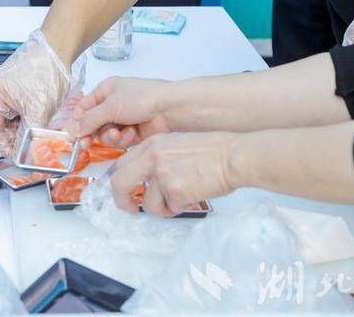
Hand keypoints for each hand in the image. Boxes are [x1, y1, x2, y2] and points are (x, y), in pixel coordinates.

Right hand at [0, 30, 83, 155]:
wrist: (58, 49)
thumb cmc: (45, 68)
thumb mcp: (37, 111)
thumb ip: (29, 137)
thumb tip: (24, 155)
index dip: (6, 148)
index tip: (20, 157)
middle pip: (0, 127)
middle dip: (17, 137)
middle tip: (32, 145)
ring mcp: (4, 90)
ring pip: (11, 120)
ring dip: (24, 127)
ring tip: (39, 129)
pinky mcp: (15, 89)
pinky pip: (18, 111)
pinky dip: (28, 118)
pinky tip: (40, 118)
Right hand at [69, 77, 180, 148]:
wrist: (169, 109)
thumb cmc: (141, 98)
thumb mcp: (110, 106)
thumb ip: (89, 120)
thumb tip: (72, 131)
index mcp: (106, 90)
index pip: (84, 107)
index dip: (77, 121)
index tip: (72, 135)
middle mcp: (113, 104)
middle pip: (93, 123)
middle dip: (92, 133)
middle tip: (85, 145)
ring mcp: (123, 119)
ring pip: (105, 134)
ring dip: (110, 136)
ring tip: (118, 133)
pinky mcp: (132, 132)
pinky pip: (119, 140)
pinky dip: (123, 139)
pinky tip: (131, 134)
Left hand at [110, 131, 237, 215]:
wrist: (234, 157)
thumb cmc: (213, 152)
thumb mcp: (176, 144)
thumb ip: (156, 158)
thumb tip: (144, 179)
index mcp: (151, 144)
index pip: (121, 164)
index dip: (121, 181)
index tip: (126, 191)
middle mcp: (152, 157)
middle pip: (119, 183)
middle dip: (122, 201)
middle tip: (131, 209)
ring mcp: (161, 174)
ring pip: (149, 204)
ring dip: (164, 208)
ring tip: (182, 199)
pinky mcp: (174, 191)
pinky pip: (171, 208)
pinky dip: (181, 207)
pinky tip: (194, 195)